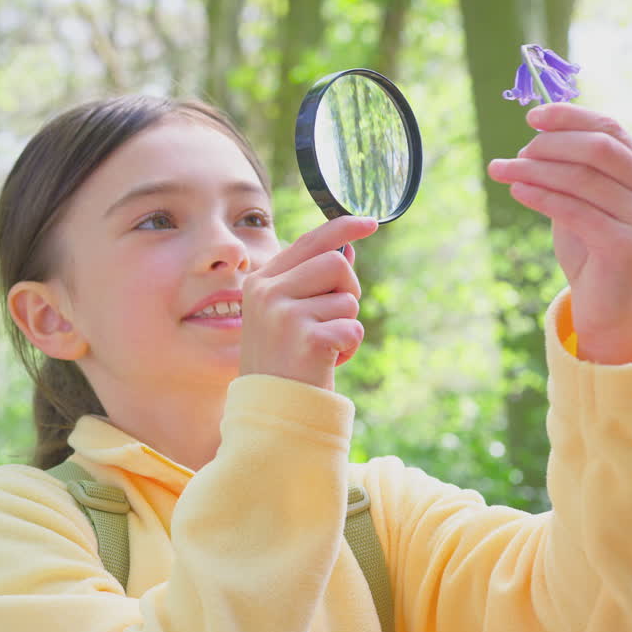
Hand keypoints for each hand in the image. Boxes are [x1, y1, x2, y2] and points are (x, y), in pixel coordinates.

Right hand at [240, 216, 377, 389]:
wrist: (271, 410)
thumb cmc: (284, 360)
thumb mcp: (289, 315)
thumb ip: (313, 280)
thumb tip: (347, 249)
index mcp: (261, 282)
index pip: (310, 241)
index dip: (343, 228)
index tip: (370, 222)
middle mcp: (267, 293)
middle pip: (336, 263)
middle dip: (349, 291)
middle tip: (334, 321)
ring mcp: (283, 314)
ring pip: (347, 298)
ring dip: (348, 324)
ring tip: (324, 347)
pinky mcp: (306, 338)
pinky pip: (353, 327)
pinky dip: (350, 346)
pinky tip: (328, 361)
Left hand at [487, 103, 631, 363]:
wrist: (606, 309)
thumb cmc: (591, 250)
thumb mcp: (584, 201)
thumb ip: (574, 168)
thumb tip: (539, 132)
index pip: (612, 128)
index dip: (571, 117)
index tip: (532, 117)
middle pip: (598, 148)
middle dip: (550, 144)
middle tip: (514, 152)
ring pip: (582, 178)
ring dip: (535, 169)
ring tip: (501, 170)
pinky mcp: (627, 246)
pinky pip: (575, 211)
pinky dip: (542, 197)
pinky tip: (517, 190)